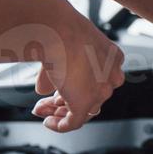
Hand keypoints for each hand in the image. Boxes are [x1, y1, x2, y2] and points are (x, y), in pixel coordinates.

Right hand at [32, 8, 125, 132]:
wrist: (58, 28)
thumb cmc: (60, 29)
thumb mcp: (61, 49)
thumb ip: (55, 73)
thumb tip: (42, 89)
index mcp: (111, 58)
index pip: (96, 81)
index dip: (74, 86)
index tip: (55, 90)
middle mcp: (111, 75)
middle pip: (90, 97)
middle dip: (64, 101)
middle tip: (43, 103)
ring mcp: (100, 91)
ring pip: (82, 111)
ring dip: (58, 112)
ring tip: (40, 109)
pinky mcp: (84, 104)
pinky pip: (73, 123)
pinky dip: (59, 125)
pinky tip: (47, 121)